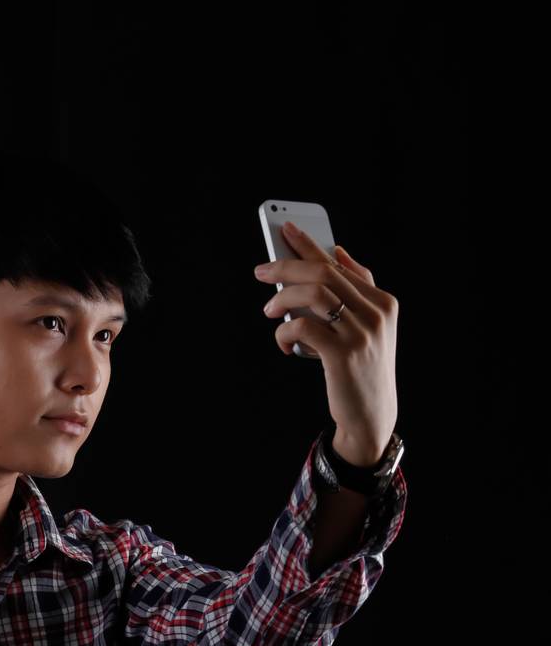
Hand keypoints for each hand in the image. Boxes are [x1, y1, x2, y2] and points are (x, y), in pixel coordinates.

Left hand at [254, 220, 398, 465]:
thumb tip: (336, 251)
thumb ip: (358, 291)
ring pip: (312, 295)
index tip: (286, 229)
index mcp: (383, 302)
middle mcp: (376, 313)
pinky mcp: (343, 355)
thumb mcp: (369, 328)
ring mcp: (361, 333)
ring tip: (269, 311)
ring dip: (282, 299)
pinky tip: (283, 344)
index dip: (311, 244)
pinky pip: (303, 328)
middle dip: (286, 267)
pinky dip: (285, 333)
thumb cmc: (361, 370)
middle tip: (261, 271)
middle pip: (323, 273)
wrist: (371, 416)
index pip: (340, 264)